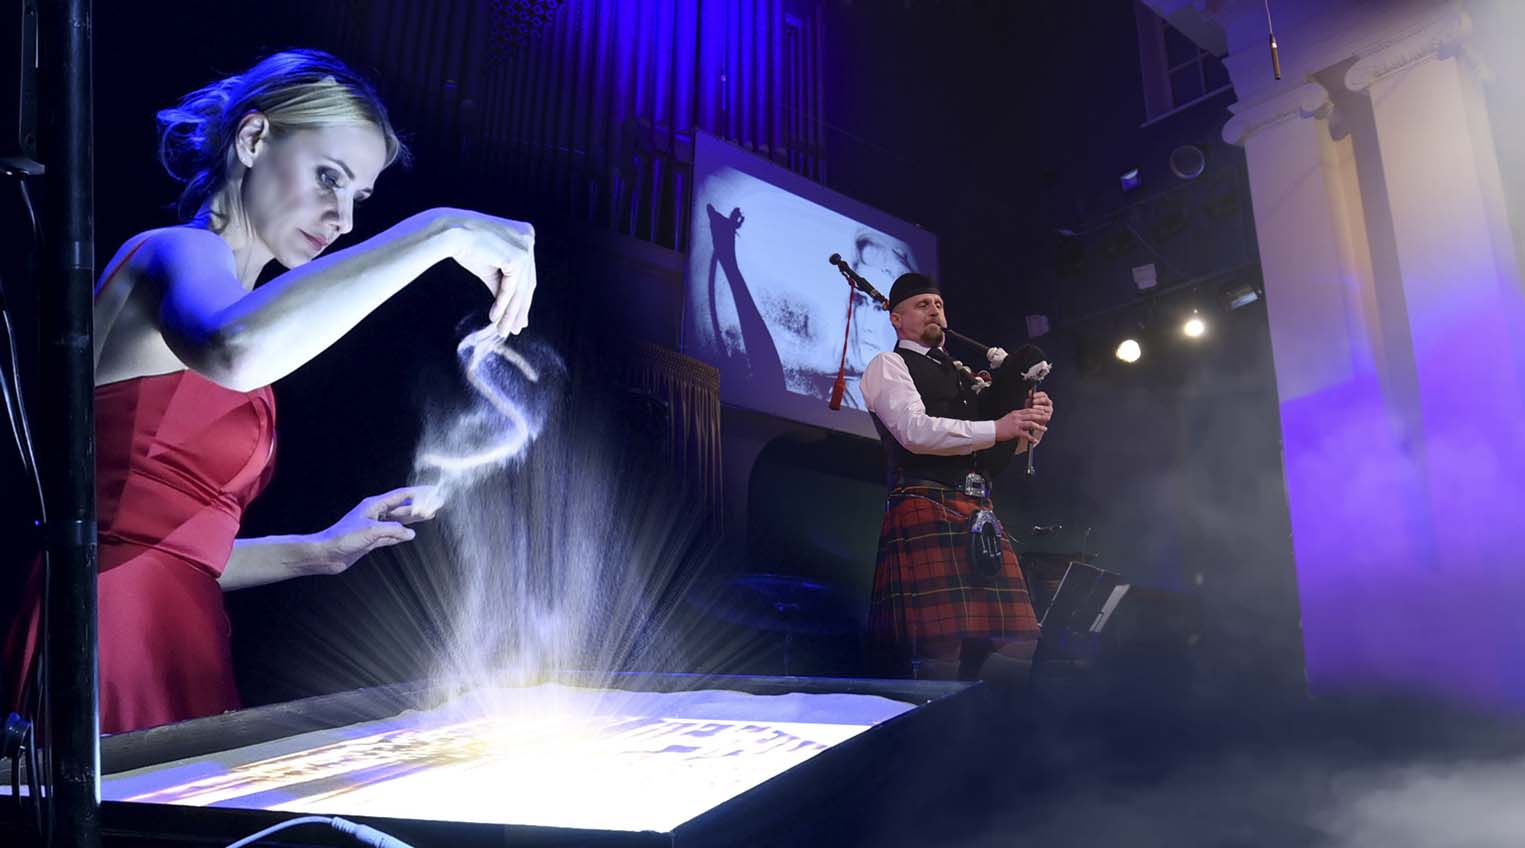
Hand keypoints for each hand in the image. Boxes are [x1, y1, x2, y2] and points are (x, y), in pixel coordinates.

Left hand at [305, 485, 438, 575]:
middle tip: (437, 504)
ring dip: (413, 519)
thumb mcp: (370, 531)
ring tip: (429, 516)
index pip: (401, 496)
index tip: (433, 490)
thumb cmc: (342, 538)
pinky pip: (392, 535)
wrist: (325, 554)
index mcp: (374, 505)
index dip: (418, 493)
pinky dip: (402, 535)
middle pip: (402, 507)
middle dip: (420, 505)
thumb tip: (410, 533)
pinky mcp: (372, 540)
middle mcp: (375, 514)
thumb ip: (393, 530)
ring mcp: (374, 527)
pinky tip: (410, 535)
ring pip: (399, 521)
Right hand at [437, 209, 537, 336]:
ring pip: (520, 289)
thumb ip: (504, 286)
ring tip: (502, 330)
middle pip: (526, 283)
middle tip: (513, 329)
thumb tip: (511, 312)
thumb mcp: (491, 268)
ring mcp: (525, 246)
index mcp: (525, 234)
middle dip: (518, 310)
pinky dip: (503, 305)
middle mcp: (528, 237)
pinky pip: (511, 288)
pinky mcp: (518, 256)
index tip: (518, 319)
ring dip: (510, 312)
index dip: (522, 299)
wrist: (448, 233)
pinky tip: (494, 318)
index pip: (526, 274)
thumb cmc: (466, 247)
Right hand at [994, 398, 1051, 443]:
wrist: (992, 430)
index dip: (1037, 410)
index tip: (1043, 411)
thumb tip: (1025, 418)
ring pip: (1031, 423)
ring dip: (1039, 426)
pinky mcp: (1015, 431)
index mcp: (1016, 413)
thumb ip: (1017, 417)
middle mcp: (1017, 417)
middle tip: (1047, 418)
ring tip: (1044, 429)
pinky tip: (1035, 440)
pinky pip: (1026, 434)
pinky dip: (1031, 438)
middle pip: (1032, 415)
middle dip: (1041, 416)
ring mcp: (1016, 424)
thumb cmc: (1000, 425)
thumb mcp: (1010, 417)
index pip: (1029, 410)